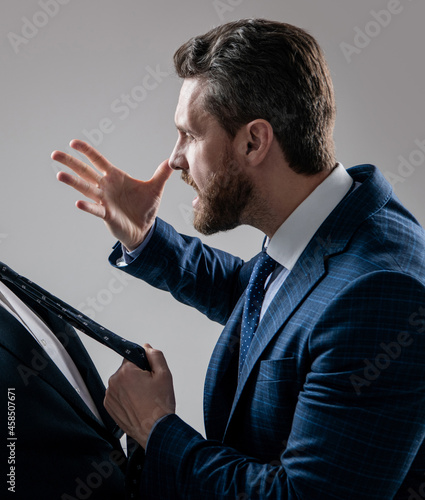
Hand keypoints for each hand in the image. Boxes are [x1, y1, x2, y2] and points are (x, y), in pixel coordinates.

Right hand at [52, 140, 172, 250]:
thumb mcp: (155, 189)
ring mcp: (104, 201)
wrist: (145, 229)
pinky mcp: (107, 215)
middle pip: (85, 172)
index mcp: (115, 177)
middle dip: (71, 162)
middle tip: (55, 154)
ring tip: (59, 175)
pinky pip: (96, 209)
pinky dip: (88, 206)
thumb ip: (161, 174)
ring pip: (85, 189)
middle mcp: (105, 187)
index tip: (73, 142)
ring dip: (73, 182)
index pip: (98, 161)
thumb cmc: (145, 208)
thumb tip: (171, 161)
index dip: (87, 151)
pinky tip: (78, 202)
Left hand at [104, 344, 175, 448]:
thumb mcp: (164, 374)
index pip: (133, 357)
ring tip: (144, 399)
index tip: (150, 375)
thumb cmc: (159, 406)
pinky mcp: (109, 407)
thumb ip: (155, 355)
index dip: (144, 365)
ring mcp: (110, 395)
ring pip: (122, 382)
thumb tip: (146, 348)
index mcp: (126, 371)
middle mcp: (114, 382)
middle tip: (149, 389)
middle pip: (127, 370)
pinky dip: (125, 397)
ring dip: (131, 386)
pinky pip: (117, 394)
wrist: (155, 431)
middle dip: (137, 376)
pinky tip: (137, 405)